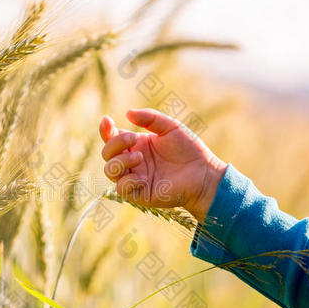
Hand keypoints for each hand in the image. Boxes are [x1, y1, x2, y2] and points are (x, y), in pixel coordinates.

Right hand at [99, 108, 226, 221]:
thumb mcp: (170, 127)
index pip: (112, 138)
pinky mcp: (140, 194)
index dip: (105, 130)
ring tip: (140, 157)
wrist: (203, 173)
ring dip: (120, 161)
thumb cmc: (189, 149)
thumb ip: (150, 118)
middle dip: (115, 144)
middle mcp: (132, 162)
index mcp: (136, 146)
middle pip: (107, 154)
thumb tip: (127, 113)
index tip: (107, 120)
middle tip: (133, 138)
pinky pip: (121, 188)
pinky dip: (127, 181)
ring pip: (110, 170)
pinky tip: (142, 177)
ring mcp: (134, 178)